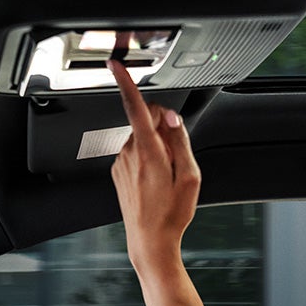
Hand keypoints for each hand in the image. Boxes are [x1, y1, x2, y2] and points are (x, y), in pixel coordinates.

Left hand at [108, 58, 199, 269]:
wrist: (149, 241)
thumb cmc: (171, 213)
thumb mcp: (190, 176)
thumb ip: (181, 141)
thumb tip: (172, 118)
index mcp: (149, 151)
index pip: (135, 107)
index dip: (125, 82)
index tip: (115, 65)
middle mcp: (130, 153)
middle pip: (148, 120)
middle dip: (164, 128)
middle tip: (177, 156)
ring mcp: (121, 162)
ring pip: (143, 137)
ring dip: (157, 146)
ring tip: (166, 175)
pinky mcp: (118, 171)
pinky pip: (136, 152)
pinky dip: (148, 158)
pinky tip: (155, 181)